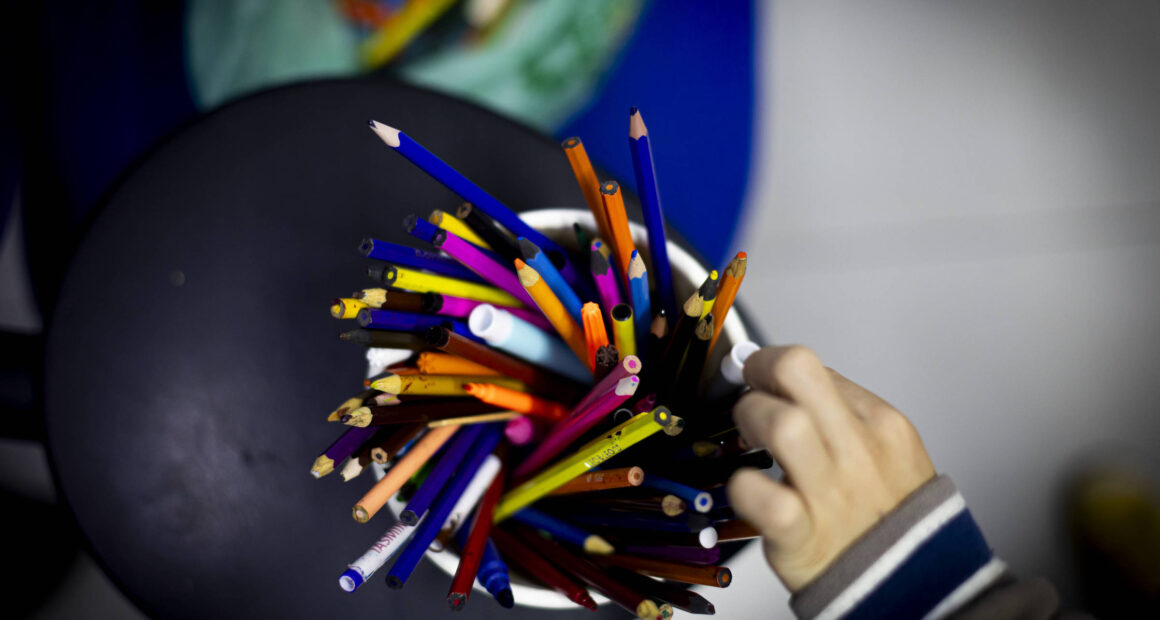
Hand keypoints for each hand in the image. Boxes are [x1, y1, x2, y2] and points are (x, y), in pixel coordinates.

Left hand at [726, 345, 935, 591]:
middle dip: (758, 372)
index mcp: (882, 424)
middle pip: (797, 370)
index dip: (773, 369)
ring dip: (750, 420)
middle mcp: (859, 451)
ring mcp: (832, 493)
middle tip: (750, 393)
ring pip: (782, 424)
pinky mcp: (803, 535)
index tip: (761, 383)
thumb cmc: (882, 512)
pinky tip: (748, 488)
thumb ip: (841, 412)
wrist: (906, 583)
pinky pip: (761, 496)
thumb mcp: (883, 450)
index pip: (812, 366)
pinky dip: (743, 487)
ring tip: (750, 439)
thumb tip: (782, 375)